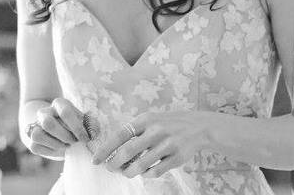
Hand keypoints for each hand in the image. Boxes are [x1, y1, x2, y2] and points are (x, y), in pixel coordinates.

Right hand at [25, 98, 90, 159]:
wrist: (59, 129)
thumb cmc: (75, 125)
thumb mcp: (85, 122)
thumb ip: (91, 126)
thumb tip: (94, 132)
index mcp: (59, 104)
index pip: (65, 112)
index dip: (77, 127)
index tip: (85, 139)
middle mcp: (44, 112)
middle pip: (48, 123)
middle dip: (64, 136)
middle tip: (74, 142)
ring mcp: (35, 125)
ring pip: (37, 135)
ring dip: (55, 144)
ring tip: (66, 146)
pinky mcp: (31, 140)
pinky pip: (35, 146)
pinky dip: (49, 151)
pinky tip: (58, 149)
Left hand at [90, 111, 212, 178]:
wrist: (198, 126)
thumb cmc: (167, 125)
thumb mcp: (150, 120)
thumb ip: (133, 133)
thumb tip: (112, 151)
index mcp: (145, 120)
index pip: (119, 135)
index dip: (105, 149)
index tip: (96, 160)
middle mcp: (155, 130)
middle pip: (128, 152)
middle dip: (114, 163)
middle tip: (110, 168)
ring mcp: (167, 144)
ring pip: (141, 165)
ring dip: (129, 172)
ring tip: (127, 172)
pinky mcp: (177, 157)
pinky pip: (156, 171)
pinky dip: (147, 174)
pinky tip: (145, 172)